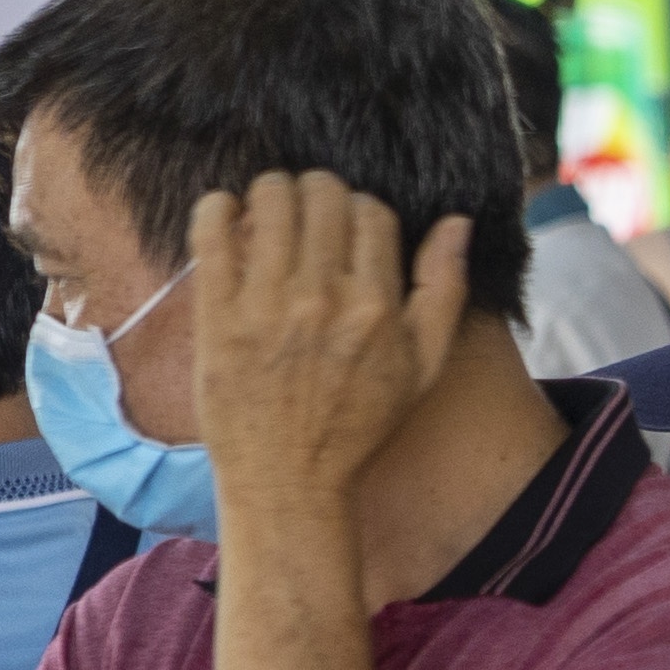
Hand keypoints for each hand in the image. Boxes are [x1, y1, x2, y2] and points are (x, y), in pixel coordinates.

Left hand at [194, 172, 468, 526]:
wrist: (288, 478)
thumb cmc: (358, 425)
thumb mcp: (424, 366)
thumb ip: (444, 290)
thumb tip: (457, 222)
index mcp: (379, 307)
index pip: (371, 212)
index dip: (361, 209)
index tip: (348, 227)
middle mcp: (325, 298)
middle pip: (321, 195)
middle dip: (316, 191)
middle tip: (308, 211)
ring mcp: (267, 304)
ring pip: (270, 200)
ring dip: (271, 192)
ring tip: (269, 210)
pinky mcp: (218, 314)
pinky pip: (213, 232)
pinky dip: (217, 207)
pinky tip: (225, 212)